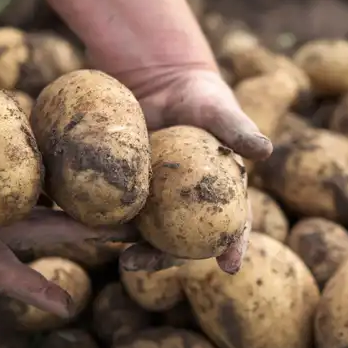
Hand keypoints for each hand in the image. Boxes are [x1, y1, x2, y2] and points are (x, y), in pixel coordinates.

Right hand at [0, 111, 136, 315]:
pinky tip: (67, 160)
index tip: (70, 306)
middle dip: (80, 234)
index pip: (13, 276)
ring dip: (68, 203)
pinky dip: (43, 171)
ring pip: (37, 203)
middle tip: (120, 231)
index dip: (40, 292)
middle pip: (42, 233)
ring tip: (105, 198)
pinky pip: (20, 173)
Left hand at [113, 66, 272, 273]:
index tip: (231, 266)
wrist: (162, 82)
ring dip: (126, 246)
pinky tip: (81, 224)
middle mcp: (187, 207)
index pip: (233, 225)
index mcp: (220, 194)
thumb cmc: (201, 97)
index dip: (234, 246)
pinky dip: (99, 218)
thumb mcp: (220, 109)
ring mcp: (155, 200)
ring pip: (142, 232)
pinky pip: (114, 206)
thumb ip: (239, 129)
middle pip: (179, 242)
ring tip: (113, 255)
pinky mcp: (126, 188)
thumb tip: (265, 149)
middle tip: (139, 263)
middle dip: (161, 259)